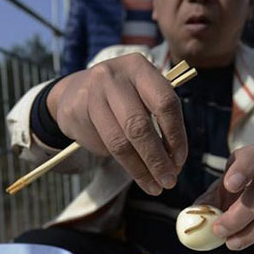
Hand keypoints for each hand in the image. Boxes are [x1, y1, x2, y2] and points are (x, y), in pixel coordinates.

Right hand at [47, 53, 187, 194]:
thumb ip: (159, 118)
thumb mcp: (142, 93)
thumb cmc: (120, 97)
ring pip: (119, 142)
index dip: (176, 136)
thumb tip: (174, 161)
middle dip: (157, 159)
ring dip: (140, 170)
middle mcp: (113, 76)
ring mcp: (92, 94)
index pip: (164, 103)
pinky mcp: (76, 112)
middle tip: (169, 181)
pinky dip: (122, 163)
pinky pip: (103, 146)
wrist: (73, 92)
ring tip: (154, 186)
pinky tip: (133, 170)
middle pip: (139, 126)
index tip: (180, 160)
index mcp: (138, 67)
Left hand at [194, 145, 253, 249]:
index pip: (252, 157)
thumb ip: (206, 204)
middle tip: (220, 231)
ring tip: (233, 243)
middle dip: (241, 216)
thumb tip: (191, 221)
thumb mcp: (219, 191)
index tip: (230, 185)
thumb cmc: (238, 191)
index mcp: (251, 159)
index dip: (243, 170)